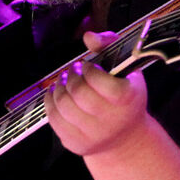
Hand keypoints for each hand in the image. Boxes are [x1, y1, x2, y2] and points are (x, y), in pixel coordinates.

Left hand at [45, 30, 148, 156]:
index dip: (88, 70)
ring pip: (63, 106)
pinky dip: (51, 102)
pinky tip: (57, 95)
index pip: (100, 81)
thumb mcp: (126, 69)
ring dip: (59, 88)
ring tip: (64, 81)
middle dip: (71, 77)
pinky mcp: (76, 144)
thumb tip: (88, 35)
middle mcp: (112, 121)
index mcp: (128, 99)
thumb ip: (109, 45)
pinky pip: (54, 119)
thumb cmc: (125, 96)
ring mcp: (93, 135)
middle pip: (79, 93)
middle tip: (72, 71)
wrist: (126, 139)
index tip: (87, 66)